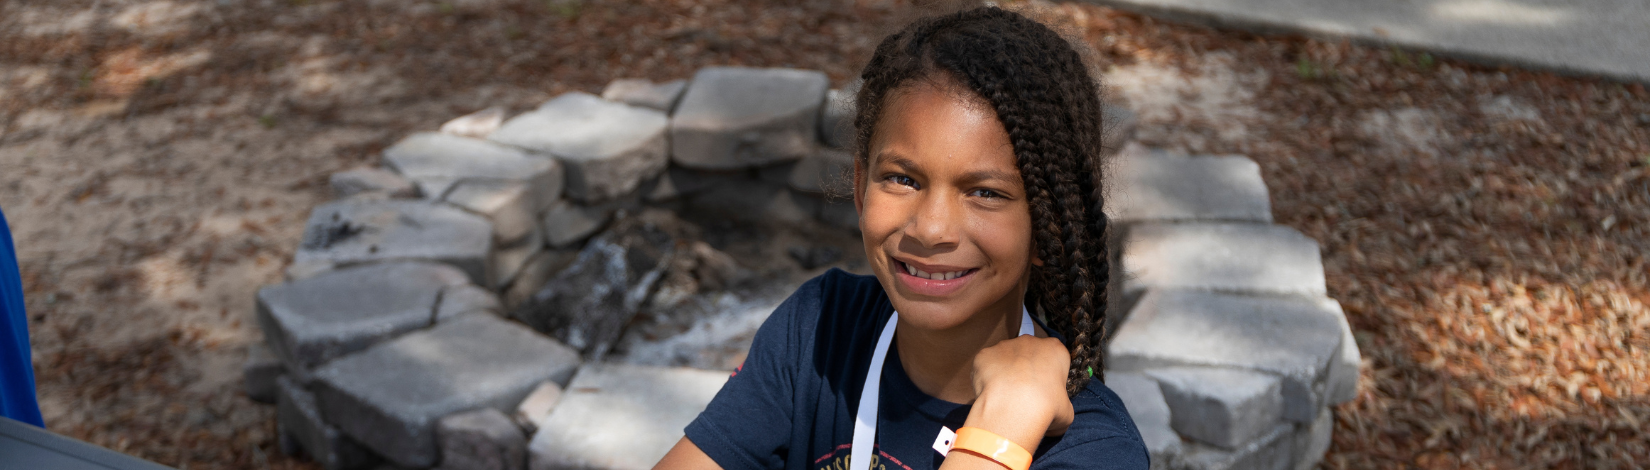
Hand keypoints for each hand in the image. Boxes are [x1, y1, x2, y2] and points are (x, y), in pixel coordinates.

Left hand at [965, 335, 1074, 451]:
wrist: (1012, 409)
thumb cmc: (1046, 408)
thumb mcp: (1066, 412)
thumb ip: (1061, 405)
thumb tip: (1055, 413)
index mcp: (1055, 349)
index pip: (1054, 359)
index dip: (1050, 377)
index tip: (1045, 393)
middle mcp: (1030, 341)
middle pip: (1029, 354)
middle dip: (1027, 370)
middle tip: (1024, 394)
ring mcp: (1005, 345)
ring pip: (1006, 358)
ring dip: (1006, 372)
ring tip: (1006, 396)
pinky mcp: (984, 354)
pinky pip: (986, 365)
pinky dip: (987, 377)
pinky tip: (991, 393)